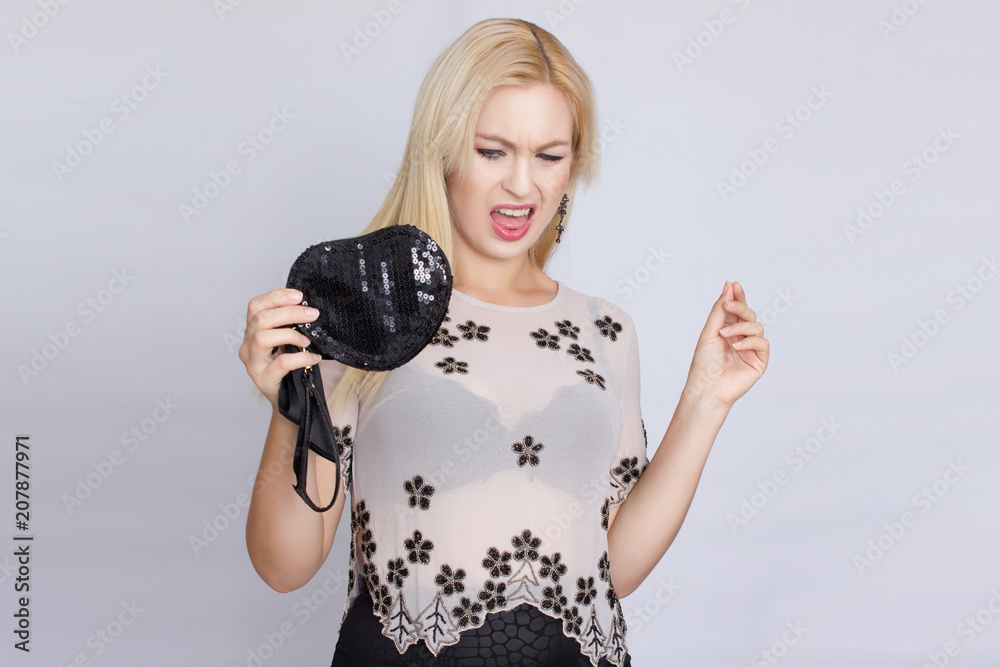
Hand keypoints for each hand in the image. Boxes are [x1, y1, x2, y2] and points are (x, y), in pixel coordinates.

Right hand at [238, 288, 320, 407]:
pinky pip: (281, 363)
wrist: (289, 401)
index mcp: (252, 333)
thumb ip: (290, 326)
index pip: (255, 307)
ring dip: (290, 334)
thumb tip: (309, 308)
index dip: (276, 296)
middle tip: (312, 314)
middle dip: (289, 312)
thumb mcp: (287, 343)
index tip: (298, 295)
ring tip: (308, 340)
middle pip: (260, 319)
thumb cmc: (290, 369)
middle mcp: (247, 346)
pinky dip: (301, 358)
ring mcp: (253, 364)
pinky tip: (313, 358)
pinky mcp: (264, 379)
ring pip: (262, 337)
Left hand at [685, 280, 768, 407]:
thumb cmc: (704, 363)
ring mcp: (751, 349)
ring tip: (724, 335)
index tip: (734, 284)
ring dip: (740, 327)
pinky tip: (737, 346)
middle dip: (740, 307)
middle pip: (749, 314)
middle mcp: (741, 337)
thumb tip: (729, 286)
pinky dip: (750, 342)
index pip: (737, 309)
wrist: (706, 387)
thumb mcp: (709, 332)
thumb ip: (720, 310)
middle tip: (728, 304)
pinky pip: (762, 343)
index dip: (738, 296)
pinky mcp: (759, 361)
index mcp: (728, 330)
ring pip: (757, 326)